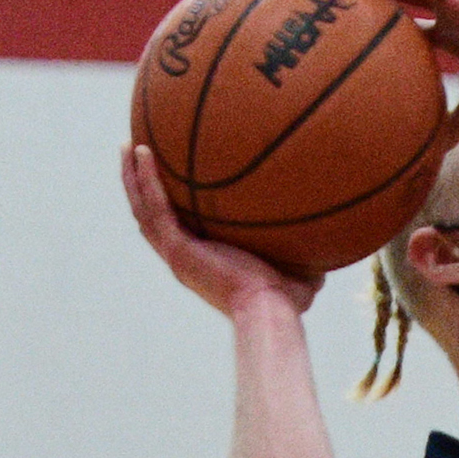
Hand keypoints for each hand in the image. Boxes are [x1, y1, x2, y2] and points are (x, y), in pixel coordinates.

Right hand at [120, 143, 321, 318]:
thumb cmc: (286, 300)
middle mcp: (183, 259)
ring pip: (143, 209)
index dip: (164, 204)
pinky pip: (156, 207)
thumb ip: (303, 247)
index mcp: (200, 262)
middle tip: (134, 153)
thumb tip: (331, 233)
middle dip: (139, 185)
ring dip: (132, 177)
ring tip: (127, 145)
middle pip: (149, 216)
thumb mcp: (296, 266)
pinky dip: (146, 180)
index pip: (174, 229)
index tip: (163, 178)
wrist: (271, 312)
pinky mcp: (180, 249)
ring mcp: (178, 254)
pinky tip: (143, 151)